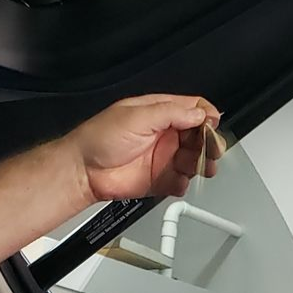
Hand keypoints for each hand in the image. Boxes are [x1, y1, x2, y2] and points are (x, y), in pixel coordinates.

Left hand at [70, 95, 223, 203]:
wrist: (82, 171)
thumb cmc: (98, 139)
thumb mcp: (136, 116)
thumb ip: (171, 113)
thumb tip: (199, 113)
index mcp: (159, 113)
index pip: (194, 109)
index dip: (206, 116)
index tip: (211, 126)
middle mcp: (164, 134)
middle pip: (200, 136)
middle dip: (209, 143)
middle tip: (210, 150)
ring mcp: (163, 157)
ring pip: (194, 160)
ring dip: (201, 164)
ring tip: (199, 168)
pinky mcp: (160, 179)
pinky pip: (181, 182)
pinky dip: (184, 183)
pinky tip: (178, 181)